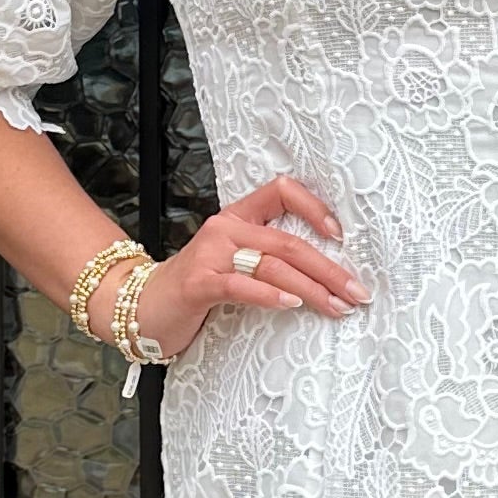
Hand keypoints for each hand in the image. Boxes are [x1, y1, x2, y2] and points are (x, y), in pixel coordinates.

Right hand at [132, 176, 366, 359]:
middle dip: (329, 268)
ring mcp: (210, 254)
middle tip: (356, 291)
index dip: (315, 207)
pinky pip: (241, 286)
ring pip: (273, 265)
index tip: (341, 236)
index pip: (281, 191)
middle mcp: (225, 229)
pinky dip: (270, 296)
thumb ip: (268, 257)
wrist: (141, 306)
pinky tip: (292, 304)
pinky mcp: (199, 283)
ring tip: (337, 306)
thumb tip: (325, 271)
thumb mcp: (234, 262)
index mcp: (237, 218)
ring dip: (312, 288)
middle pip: (288, 241)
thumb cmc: (196, 287)